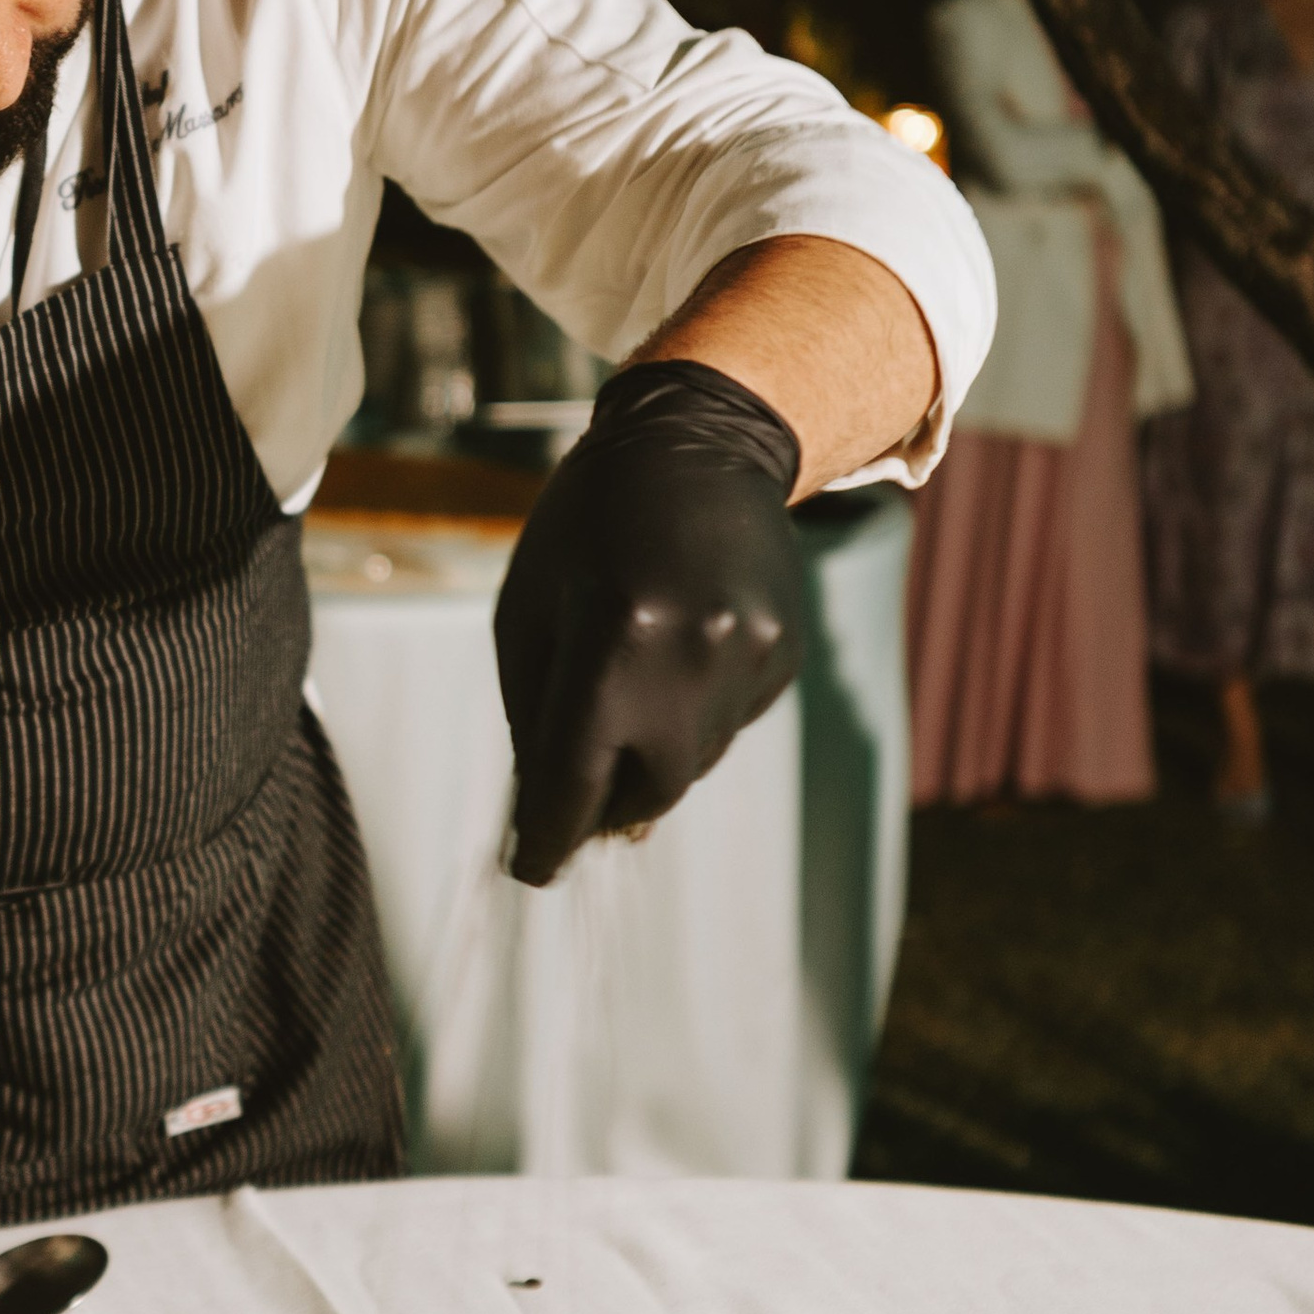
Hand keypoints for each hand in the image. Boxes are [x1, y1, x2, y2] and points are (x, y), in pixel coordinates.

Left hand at [494, 358, 803, 887]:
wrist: (698, 444)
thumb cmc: (585, 527)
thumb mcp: (529, 609)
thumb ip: (535, 714)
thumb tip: (550, 812)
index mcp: (612, 639)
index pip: (573, 777)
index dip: (547, 836)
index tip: (531, 869)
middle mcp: (692, 655)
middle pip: (647, 790)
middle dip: (606, 803)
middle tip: (577, 799)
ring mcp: (750, 657)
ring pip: (692, 764)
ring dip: (651, 756)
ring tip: (629, 695)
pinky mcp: (784, 655)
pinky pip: (728, 725)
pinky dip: (692, 716)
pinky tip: (677, 654)